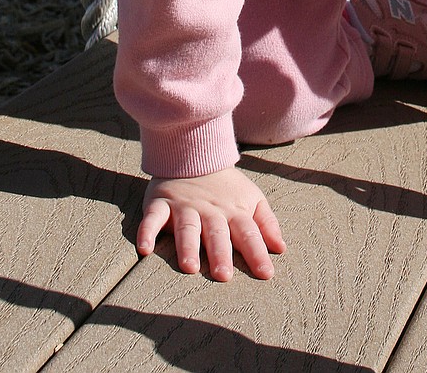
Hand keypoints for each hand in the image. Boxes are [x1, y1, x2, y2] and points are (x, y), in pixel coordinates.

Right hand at [138, 166, 285, 281]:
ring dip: (188, 247)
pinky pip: (153, 217)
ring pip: (187, 228)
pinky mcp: (161, 203)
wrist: (194, 151)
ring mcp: (184, 206)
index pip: (248, 233)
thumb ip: (266, 223)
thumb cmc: (226, 187)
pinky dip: (147, 231)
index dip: (257, 253)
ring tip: (190, 267)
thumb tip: (281, 248)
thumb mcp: (252, 199)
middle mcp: (210, 211)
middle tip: (224, 276)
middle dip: (221, 254)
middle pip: (217, 234)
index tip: (266, 274)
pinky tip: (145, 249)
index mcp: (234, 212)